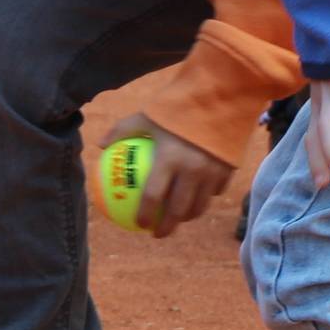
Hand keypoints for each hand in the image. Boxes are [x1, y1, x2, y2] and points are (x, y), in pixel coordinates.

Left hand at [107, 114, 230, 237]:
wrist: (220, 96)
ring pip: (200, 206)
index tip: (138, 225)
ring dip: (187, 217)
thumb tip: (100, 145)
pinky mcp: (229, 170)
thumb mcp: (147, 114)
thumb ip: (123, 130)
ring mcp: (212, 172)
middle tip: (157, 233)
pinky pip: (216, 191)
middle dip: (167, 227)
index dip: (144, 215)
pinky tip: (199, 198)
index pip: (152, 197)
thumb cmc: (177, 105)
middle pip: (178, 210)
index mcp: (169, 159)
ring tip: (178, 220)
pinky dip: (206, 197)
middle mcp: (192, 170)